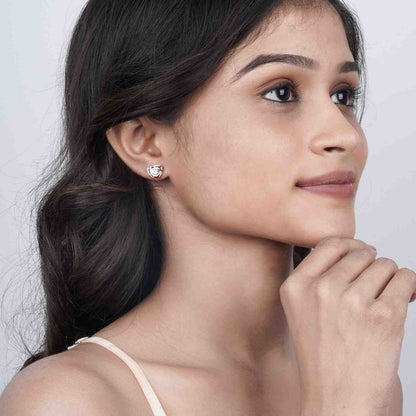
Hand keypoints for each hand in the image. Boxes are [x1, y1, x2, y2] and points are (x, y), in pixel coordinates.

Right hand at [280, 237, 415, 414]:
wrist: (339, 400)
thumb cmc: (323, 358)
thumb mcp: (301, 310)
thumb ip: (318, 277)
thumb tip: (359, 251)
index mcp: (296, 286)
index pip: (330, 244)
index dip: (352, 246)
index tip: (363, 253)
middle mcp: (321, 289)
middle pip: (361, 254)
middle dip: (372, 269)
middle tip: (371, 292)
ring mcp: (353, 301)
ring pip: (385, 264)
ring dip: (389, 280)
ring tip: (381, 303)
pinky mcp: (385, 316)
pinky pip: (406, 279)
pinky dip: (409, 288)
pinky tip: (400, 304)